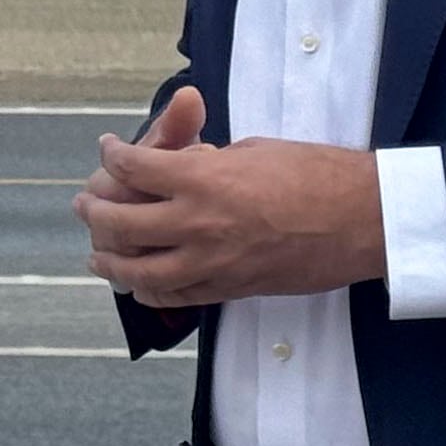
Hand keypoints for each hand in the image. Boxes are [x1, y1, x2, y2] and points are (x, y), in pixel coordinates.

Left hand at [78, 110, 386, 309]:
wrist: (360, 219)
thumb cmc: (315, 173)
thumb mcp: (251, 149)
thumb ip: (205, 161)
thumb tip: (178, 165)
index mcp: (201, 179)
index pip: (132, 167)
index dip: (111, 156)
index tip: (108, 149)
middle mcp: (196, 223)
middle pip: (120, 222)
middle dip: (95, 210)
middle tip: (86, 203)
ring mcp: (209, 263)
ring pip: (136, 270)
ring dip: (109, 261)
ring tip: (96, 254)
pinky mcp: (227, 289)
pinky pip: (172, 296)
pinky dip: (147, 290)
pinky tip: (138, 283)